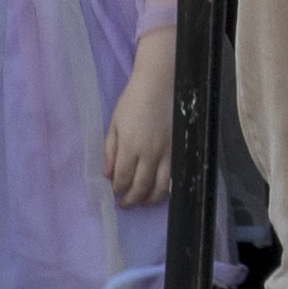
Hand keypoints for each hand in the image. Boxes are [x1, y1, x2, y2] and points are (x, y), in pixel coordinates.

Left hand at [101, 34, 177, 206]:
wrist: (160, 84)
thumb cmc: (133, 101)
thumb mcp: (115, 124)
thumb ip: (111, 150)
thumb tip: (109, 174)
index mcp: (130, 146)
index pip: (123, 178)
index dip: (118, 190)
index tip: (115, 194)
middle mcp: (149, 153)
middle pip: (141, 186)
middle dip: (132, 199)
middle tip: (126, 204)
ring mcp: (167, 152)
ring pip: (161, 186)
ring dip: (151, 198)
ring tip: (144, 201)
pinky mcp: (178, 148)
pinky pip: (174, 175)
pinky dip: (167, 187)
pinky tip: (161, 189)